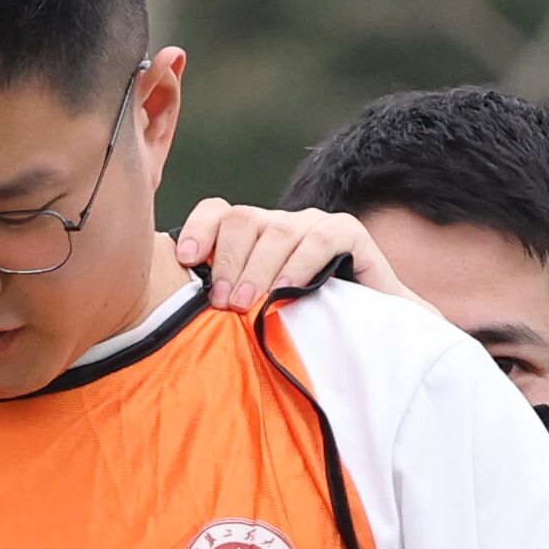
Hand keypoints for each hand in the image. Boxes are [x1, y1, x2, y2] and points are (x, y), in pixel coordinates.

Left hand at [175, 198, 384, 313]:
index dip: (199, 230)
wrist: (370, 336)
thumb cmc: (305, 329)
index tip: (187, 260)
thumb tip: (178, 317)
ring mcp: (314, 224)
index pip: (218, 213)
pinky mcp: (349, 232)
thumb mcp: (257, 316)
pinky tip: (289, 290)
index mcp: (253, 237)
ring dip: (259, 268)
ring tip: (249, 305)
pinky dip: (300, 264)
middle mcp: (281, 224)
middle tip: (224, 303)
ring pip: (279, 229)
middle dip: (229, 261)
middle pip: (243, 219)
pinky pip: (320, 239)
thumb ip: (227, 304)